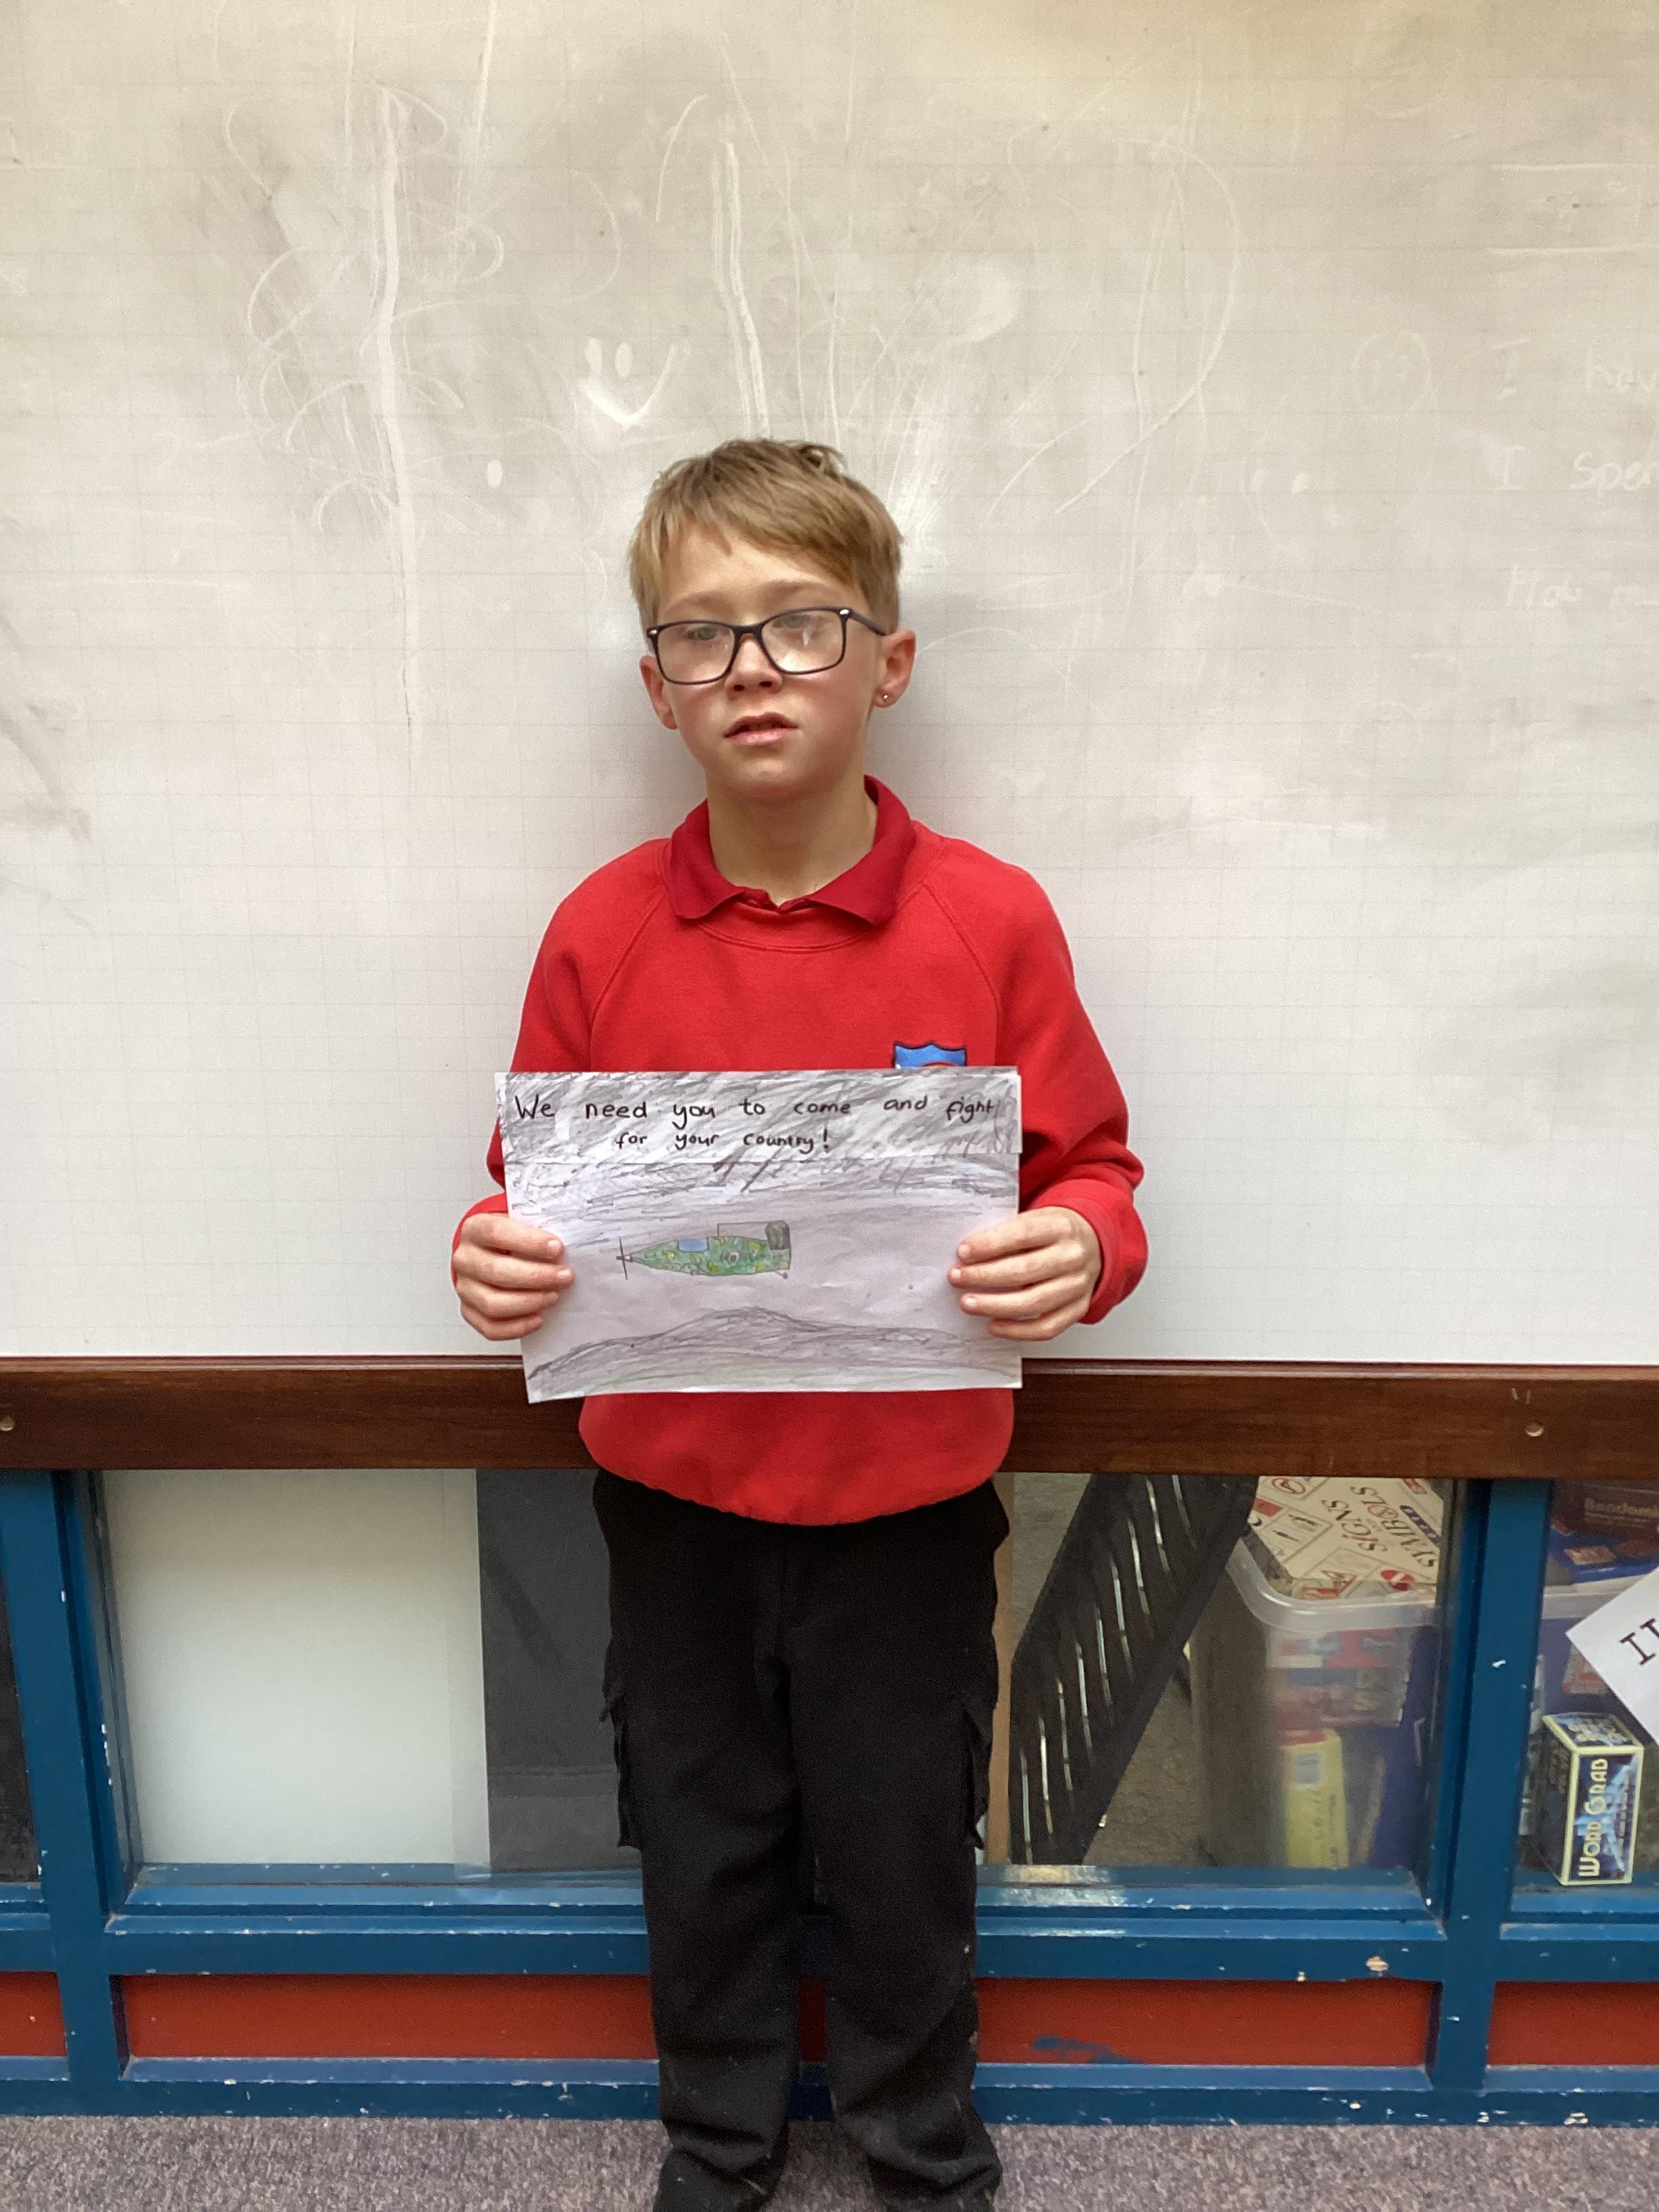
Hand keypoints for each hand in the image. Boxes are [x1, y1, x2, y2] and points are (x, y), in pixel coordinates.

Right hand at [452, 1212, 573, 1341]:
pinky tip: (538, 1318)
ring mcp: (465, 1287)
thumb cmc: (510, 1238)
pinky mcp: (470, 1310)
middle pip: (496, 1271)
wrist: (489, 1251)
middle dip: (536, 1276)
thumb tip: (571, 1243)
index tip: (557, 1248)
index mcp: (475, 1229)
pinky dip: (517, 1327)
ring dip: (529, 1302)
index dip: (529, 1242)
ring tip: (553, 1296)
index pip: (497, 1233)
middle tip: (564, 1276)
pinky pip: (490, 1327)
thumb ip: (538, 1227)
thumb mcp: (520, 1222)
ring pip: (492, 1303)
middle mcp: (465, 1259)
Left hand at [948, 1207, 1102, 1341]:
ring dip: (994, 1305)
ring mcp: (1078, 1285)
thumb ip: (1008, 1232)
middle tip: (957, 1277)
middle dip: (984, 1276)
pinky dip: (1017, 1330)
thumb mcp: (1036, 1218)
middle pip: (1025, 1271)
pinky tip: (994, 1325)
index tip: (963, 1252)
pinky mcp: (1078, 1308)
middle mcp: (1073, 1256)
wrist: (1093, 1242)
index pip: (1022, 1234)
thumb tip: (967, 1254)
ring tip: (968, 1303)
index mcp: (1061, 1226)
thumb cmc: (1054, 1232)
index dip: (990, 1244)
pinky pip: (1047, 1327)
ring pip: (1034, 1302)